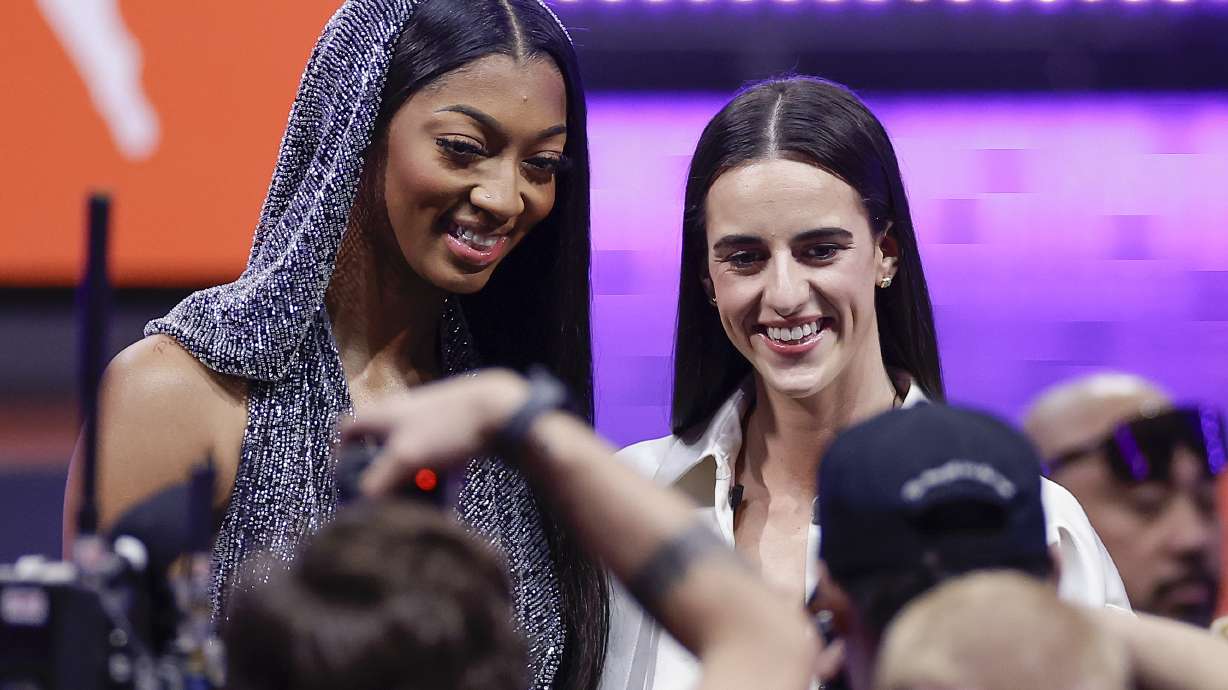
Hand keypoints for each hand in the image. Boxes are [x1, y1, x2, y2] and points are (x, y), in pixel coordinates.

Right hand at [340, 369, 528, 496]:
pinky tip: (445, 487)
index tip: (348, 479)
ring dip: (410, 474)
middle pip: (377, 444)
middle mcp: (400, 411)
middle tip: (387, 493)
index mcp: (381, 413)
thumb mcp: (406, 458)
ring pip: (407, 451)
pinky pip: (432, 453)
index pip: (346, 429)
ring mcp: (426, 417)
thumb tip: (359, 504)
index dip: (341, 454)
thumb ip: (377, 481)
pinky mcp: (450, 426)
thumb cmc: (448, 429)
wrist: (500, 409)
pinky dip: (433, 471)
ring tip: (419, 495)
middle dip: (381, 472)